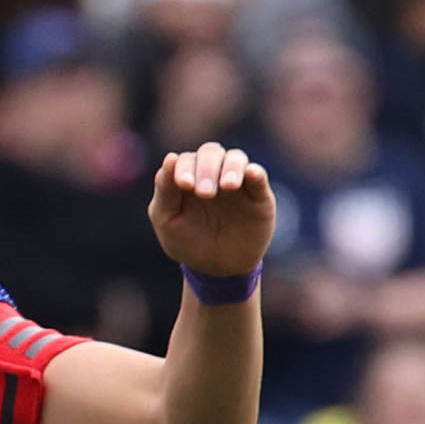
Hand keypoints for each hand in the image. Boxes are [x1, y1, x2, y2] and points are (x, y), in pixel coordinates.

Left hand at [145, 141, 273, 279]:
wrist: (219, 270)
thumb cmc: (189, 243)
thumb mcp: (167, 221)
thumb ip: (165, 191)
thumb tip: (171, 157)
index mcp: (189, 176)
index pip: (187, 160)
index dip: (185, 167)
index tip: (184, 184)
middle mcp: (213, 173)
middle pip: (211, 152)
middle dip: (206, 169)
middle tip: (205, 194)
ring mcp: (237, 182)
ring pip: (236, 158)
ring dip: (230, 167)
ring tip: (227, 186)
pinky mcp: (258, 195)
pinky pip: (259, 176)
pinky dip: (255, 172)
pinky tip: (250, 174)